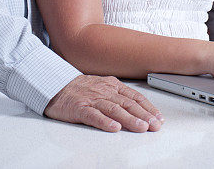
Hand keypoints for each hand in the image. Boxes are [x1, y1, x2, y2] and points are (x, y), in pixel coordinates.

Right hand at [44, 75, 162, 132]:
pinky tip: (114, 127)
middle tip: (155, 125)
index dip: (148, 108)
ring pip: (114, 109)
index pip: (135, 97)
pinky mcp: (79, 108)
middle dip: (144, 115)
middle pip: (127, 104)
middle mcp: (104, 91)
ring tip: (141, 127)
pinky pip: (93, 115)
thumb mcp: (103, 88)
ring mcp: (92, 99)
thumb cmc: (81, 90)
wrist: (55, 85)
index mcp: (112, 85)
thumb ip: (119, 97)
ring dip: (129, 119)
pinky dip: (104, 121)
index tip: (159, 118)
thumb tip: (140, 110)